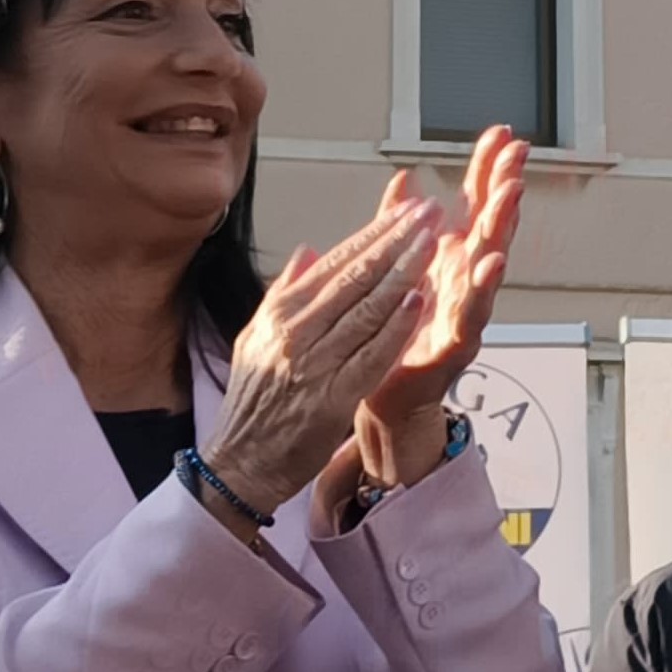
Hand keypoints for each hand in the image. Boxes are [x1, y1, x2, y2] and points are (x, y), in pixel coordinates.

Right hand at [205, 204, 436, 529]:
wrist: (240, 462)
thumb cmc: (253, 401)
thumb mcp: (254, 337)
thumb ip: (283, 292)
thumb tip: (308, 250)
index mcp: (280, 314)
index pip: (335, 261)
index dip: (374, 232)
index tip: (406, 209)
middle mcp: (295, 333)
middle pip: (355, 277)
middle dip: (396, 240)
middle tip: (429, 212)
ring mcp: (314, 364)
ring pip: (366, 309)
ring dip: (403, 272)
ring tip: (432, 242)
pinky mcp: (332, 397)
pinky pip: (372, 354)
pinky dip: (396, 325)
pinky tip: (419, 300)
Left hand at [350, 128, 531, 490]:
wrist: (388, 397)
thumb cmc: (395, 334)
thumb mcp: (396, 267)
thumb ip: (401, 223)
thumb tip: (404, 179)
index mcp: (450, 259)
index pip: (474, 204)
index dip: (487, 168)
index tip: (500, 136)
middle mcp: (465, 280)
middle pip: (490, 225)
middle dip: (504, 189)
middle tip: (516, 156)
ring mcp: (466, 310)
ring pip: (489, 263)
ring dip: (502, 228)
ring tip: (511, 196)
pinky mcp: (456, 343)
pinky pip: (472, 312)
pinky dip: (483, 288)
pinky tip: (491, 264)